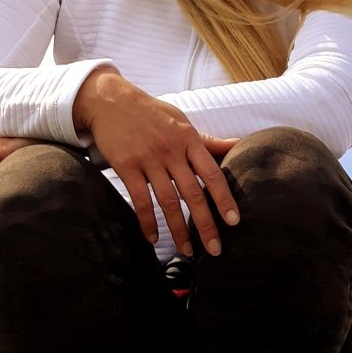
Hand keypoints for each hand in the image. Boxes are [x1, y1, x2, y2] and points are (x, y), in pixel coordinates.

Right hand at [73, 67, 238, 255]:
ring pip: (168, 201)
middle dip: (205, 224)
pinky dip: (147, 222)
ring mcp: (148, 159)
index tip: (234, 221)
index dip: (224, 198)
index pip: (212, 173)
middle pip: (192, 193)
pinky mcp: (126, 166)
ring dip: (178, 230)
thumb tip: (240, 145)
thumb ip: (208, 142)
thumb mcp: (182, 123)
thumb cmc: (152, 114)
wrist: (110, 101)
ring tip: (187, 251)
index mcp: (189, 140)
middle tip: (215, 249)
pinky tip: (153, 239)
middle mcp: (171, 150)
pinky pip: (140, 200)